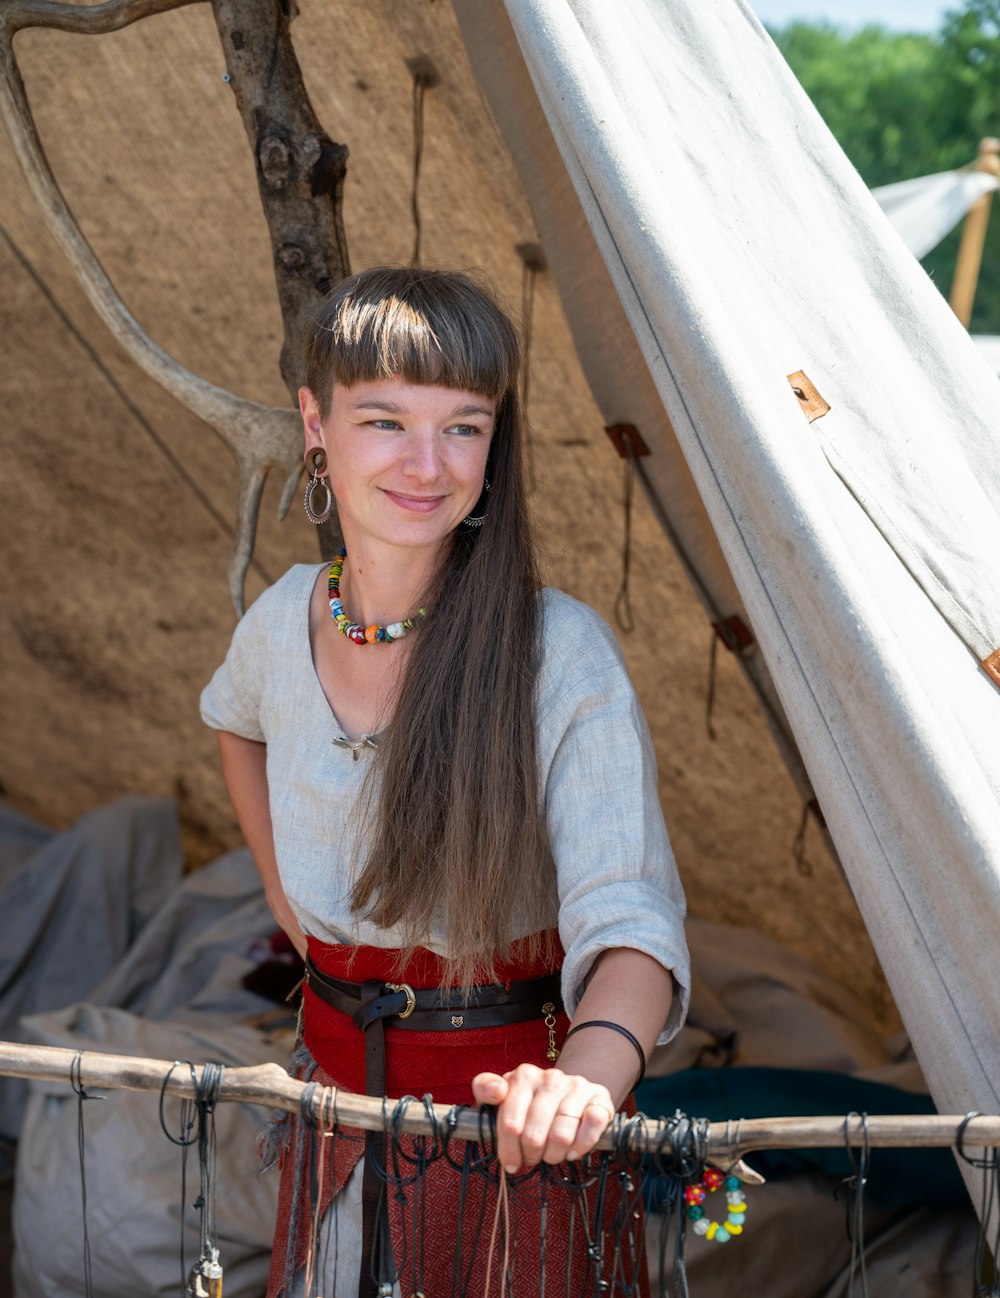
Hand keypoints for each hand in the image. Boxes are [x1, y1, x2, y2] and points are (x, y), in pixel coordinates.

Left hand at [471, 1064, 614, 1172]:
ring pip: (561, 1136)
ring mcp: (577, 1086)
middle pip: (534, 1136)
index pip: (510, 1124)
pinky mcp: (599, 1098)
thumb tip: (495, 1092)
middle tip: (532, 1158)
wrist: (568, 1093)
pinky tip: (572, 1150)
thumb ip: (486, 1089)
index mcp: (523, 1076)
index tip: (511, 1163)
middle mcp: (551, 1077)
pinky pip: (591, 1127)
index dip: (509, 1151)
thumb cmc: (529, 1103)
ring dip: (554, 1155)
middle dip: (531, 1156)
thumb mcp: (502, 1097)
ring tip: (551, 1155)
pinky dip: (581, 1146)